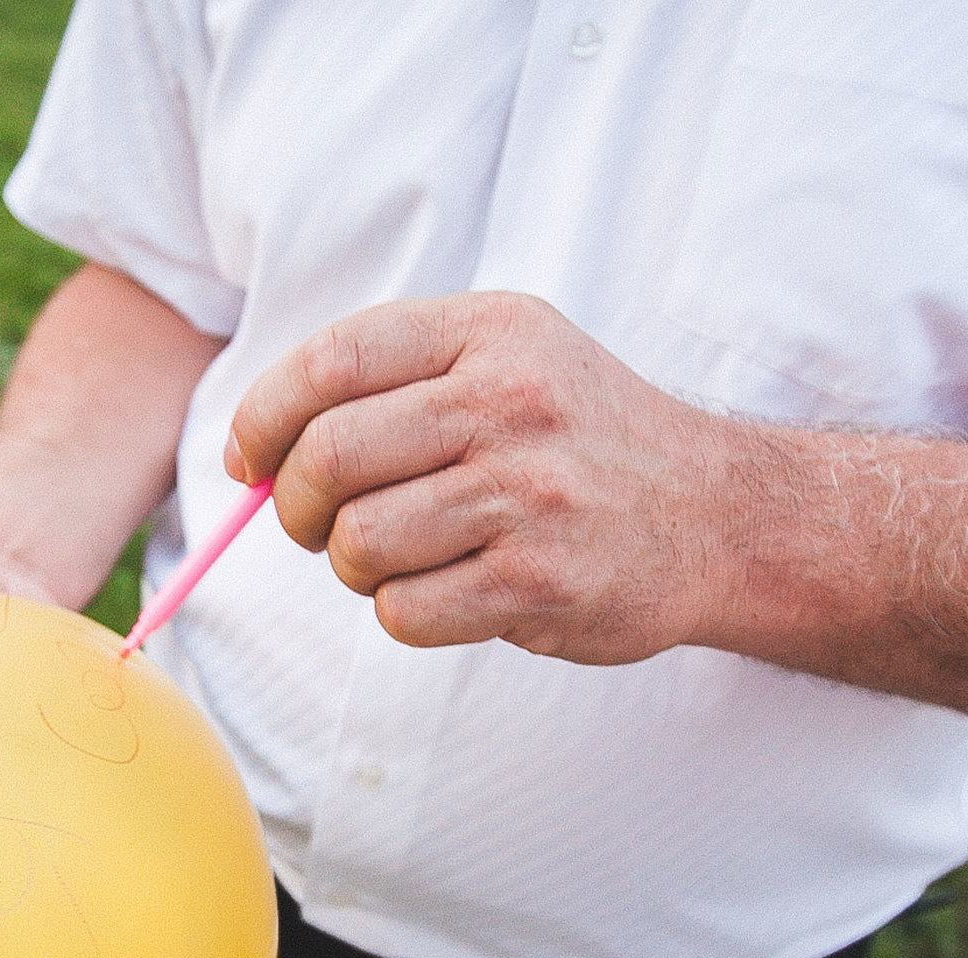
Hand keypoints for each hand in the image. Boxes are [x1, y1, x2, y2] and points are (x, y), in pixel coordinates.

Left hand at [225, 292, 767, 662]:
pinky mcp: (538, 582)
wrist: (718, 515)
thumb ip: (396, 382)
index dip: (264, 417)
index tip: (249, 461)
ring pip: (359, 544)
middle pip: (330, 458)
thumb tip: (257, 453)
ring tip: (401, 560)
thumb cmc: (584, 442)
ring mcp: (527, 495)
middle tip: (319, 526)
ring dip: (354, 567)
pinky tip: (451, 593)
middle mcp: (510, 403)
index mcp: (491, 334)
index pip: (333, 361)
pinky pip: (405, 612)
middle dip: (298, 507)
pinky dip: (404, 613)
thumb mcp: (511, 361)